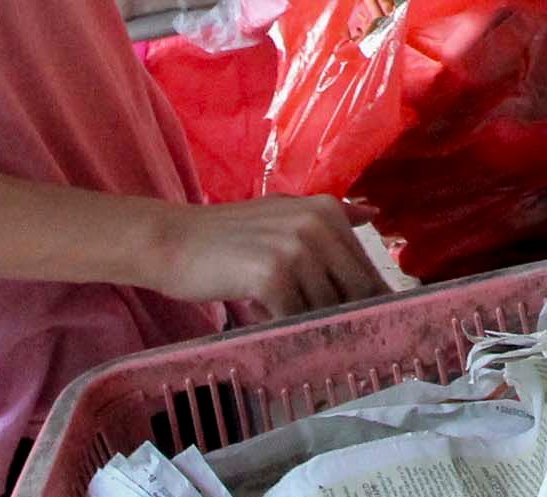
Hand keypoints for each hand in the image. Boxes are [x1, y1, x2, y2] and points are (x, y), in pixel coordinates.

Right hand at [153, 196, 382, 315]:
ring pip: (326, 308)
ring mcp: (296, 249)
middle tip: (325, 337)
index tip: (361, 326)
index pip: (366, 269)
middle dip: (346, 320)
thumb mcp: (284, 214)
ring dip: (309, 326)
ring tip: (281, 319)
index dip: (366, 303)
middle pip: (355, 291)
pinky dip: (283, 328)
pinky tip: (262, 318)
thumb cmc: (229, 236)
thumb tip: (374, 214)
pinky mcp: (272, 276)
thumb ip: (330, 217)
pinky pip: (295, 318)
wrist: (172, 241)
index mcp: (326, 210)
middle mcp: (317, 224)